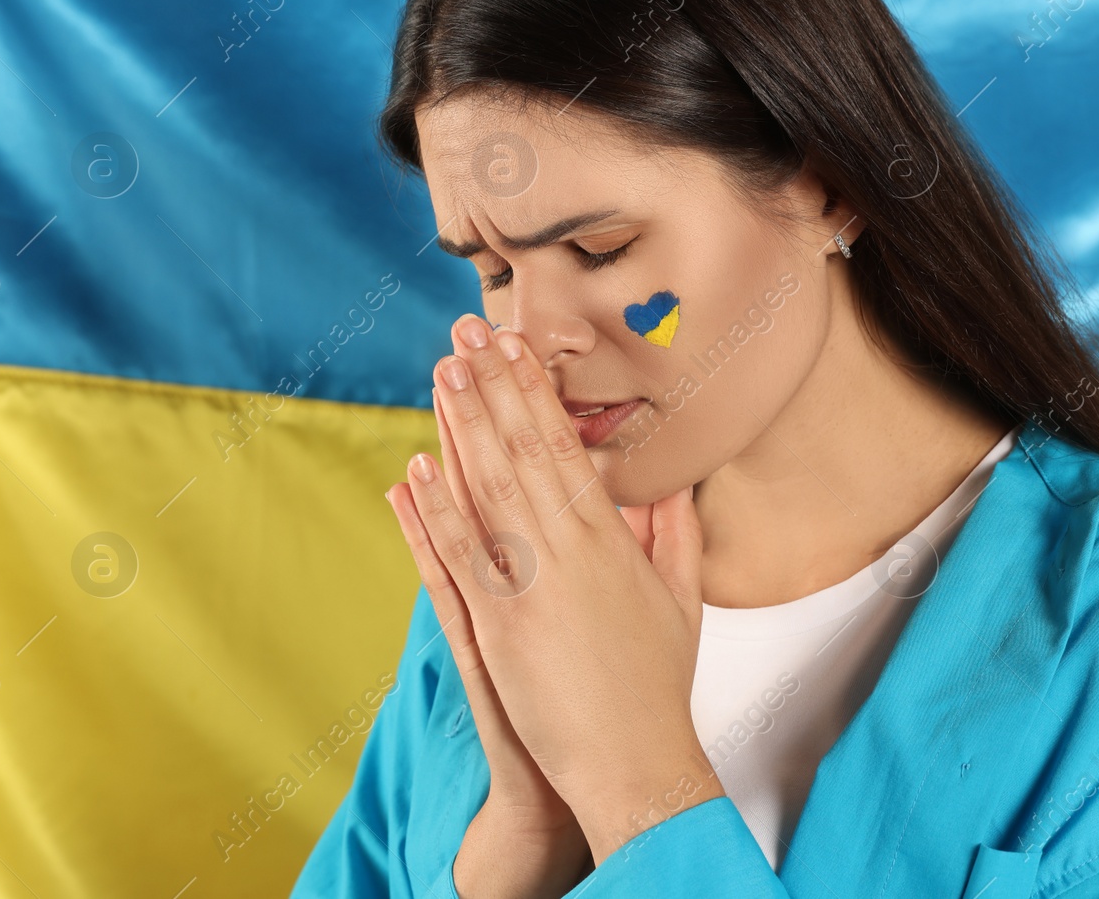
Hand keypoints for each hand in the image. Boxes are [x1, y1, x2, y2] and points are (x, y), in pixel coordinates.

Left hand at [402, 313, 725, 865]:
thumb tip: (672, 480)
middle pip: (522, 453)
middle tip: (466, 334)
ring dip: (461, 428)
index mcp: (613, 542)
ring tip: (441, 375)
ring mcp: (529, 590)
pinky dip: (437, 512)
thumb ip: (676, 532)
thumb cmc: (658, 686)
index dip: (536, 393)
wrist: (635, 764)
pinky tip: (416, 471)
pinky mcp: (499, 630)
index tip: (516, 347)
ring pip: (488, 492)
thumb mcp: (682, 599)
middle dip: (492, 388)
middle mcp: (569, 555)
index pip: (566, 447)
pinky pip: (462, 558)